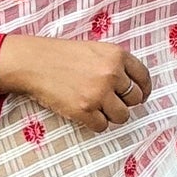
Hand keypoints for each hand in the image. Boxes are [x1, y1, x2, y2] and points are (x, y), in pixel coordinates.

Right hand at [0, 35, 153, 132]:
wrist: (33, 63)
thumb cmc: (61, 55)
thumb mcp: (94, 50)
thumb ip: (115, 64)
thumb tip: (133, 88)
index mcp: (116, 55)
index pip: (143, 77)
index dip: (143, 90)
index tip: (140, 96)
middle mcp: (112, 74)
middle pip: (134, 99)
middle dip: (124, 102)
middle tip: (108, 101)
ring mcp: (99, 93)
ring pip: (122, 116)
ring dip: (111, 115)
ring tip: (95, 107)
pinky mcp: (85, 110)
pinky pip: (103, 126)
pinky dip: (95, 123)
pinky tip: (84, 113)